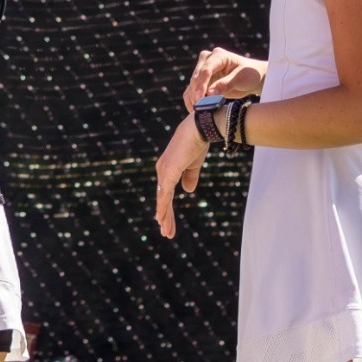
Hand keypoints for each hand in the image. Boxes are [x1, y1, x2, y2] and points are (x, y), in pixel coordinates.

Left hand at [153, 116, 208, 238]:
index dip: (167, 208)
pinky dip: (163, 206)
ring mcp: (164, 171)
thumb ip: (190, 177)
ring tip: (165, 231)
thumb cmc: (197, 142)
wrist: (200, 128)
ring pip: (163, 199)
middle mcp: (162, 171)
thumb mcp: (194, 164)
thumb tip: (187, 191)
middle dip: (165, 217)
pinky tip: (161, 217)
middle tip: (166, 233)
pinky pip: (165, 193)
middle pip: (162, 198)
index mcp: (167, 169)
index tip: (166, 222)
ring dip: (165, 216)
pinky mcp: (168, 171)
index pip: (166, 193)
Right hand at [183, 47, 264, 109]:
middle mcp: (206, 60)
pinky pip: (191, 91)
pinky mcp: (200, 80)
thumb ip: (225, 84)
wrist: (252, 77)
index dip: (201, 85)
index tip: (200, 99)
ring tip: (199, 112)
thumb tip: (209, 93)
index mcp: (218, 55)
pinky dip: (192, 101)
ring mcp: (201, 69)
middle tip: (200, 109)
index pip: (205, 70)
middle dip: (196, 94)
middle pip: (196, 78)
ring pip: (192, 85)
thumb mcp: (241, 79)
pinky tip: (195, 111)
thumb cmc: (250, 74)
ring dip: (193, 99)